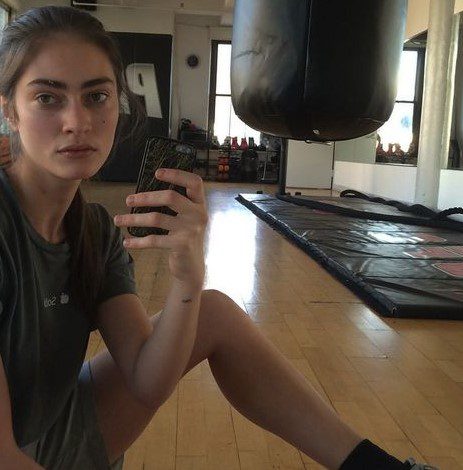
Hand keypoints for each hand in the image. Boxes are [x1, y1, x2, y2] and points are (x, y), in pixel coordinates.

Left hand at [114, 168, 207, 286]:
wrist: (192, 267)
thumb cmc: (184, 238)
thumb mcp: (187, 219)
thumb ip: (177, 205)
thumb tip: (146, 191)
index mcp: (200, 205)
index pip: (195, 182)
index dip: (177, 174)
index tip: (157, 173)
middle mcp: (198, 215)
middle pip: (170, 197)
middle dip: (145, 197)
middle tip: (128, 200)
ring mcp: (191, 230)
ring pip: (156, 218)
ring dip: (134, 219)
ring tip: (118, 220)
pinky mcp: (181, 244)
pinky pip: (154, 239)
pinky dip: (138, 241)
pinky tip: (127, 242)